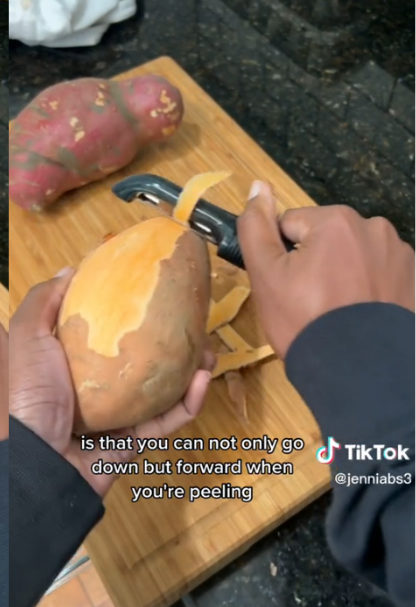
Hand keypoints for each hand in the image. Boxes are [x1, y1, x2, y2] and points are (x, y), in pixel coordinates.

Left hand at [9, 268, 214, 497]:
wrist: (33, 458)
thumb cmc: (28, 395)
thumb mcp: (28, 338)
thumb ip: (45, 303)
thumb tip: (72, 270)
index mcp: (69, 366)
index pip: (105, 337)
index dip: (131, 317)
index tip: (155, 296)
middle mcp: (92, 393)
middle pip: (140, 365)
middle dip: (172, 345)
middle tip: (194, 326)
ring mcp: (113, 420)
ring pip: (161, 393)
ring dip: (190, 372)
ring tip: (208, 351)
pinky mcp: (131, 444)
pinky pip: (165, 423)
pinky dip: (188, 403)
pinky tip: (204, 380)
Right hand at [239, 181, 415, 358]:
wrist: (360, 370)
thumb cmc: (305, 320)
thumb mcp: (266, 275)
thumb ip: (255, 227)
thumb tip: (256, 187)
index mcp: (337, 220)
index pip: (290, 225)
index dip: (281, 257)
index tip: (286, 287)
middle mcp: (375, 228)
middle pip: (325, 238)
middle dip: (315, 263)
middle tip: (309, 303)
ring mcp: (401, 255)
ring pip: (354, 256)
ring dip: (343, 275)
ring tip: (337, 312)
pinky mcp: (413, 280)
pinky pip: (379, 274)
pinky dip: (369, 289)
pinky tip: (361, 315)